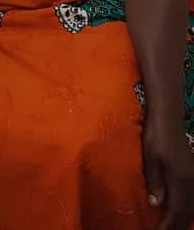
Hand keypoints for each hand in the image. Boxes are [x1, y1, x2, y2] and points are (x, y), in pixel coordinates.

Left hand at [142, 115, 193, 229]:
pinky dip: (189, 210)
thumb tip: (155, 205)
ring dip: (184, 220)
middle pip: (187, 212)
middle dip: (177, 226)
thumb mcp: (150, 158)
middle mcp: (192, 182)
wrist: (167, 120)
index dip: (169, 225)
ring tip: (173, 227)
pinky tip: (183, 213)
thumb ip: (154, 182)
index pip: (177, 211)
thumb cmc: (155, 137)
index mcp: (180, 180)